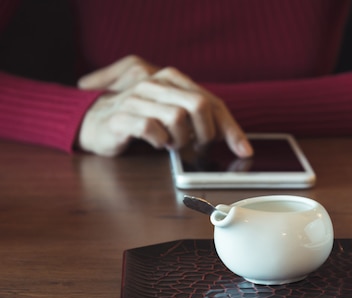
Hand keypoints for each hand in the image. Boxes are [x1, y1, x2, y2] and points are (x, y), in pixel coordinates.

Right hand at [77, 56, 252, 157]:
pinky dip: (159, 141)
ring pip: (177, 117)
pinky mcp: (122, 115)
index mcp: (172, 78)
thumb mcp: (173, 113)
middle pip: (199, 105)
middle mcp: (156, 83)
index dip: (231, 129)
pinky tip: (155, 143)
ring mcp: (137, 97)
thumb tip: (235, 141)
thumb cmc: (138, 118)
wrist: (93, 122)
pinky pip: (152, 128)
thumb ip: (200, 119)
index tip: (244, 150)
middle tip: (198, 147)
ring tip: (171, 144)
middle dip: (205, 133)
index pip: (213, 102)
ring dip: (181, 140)